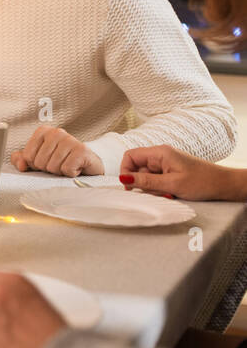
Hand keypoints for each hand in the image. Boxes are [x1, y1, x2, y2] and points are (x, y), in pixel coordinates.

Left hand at [11, 125, 102, 176]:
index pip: (27, 156)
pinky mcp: (82, 150)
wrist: (87, 164)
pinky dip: (70, 173)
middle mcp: (56, 132)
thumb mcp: (37, 160)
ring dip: (60, 172)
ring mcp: (70, 139)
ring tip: (67, 165)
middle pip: (40, 162)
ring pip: (53, 167)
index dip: (35, 164)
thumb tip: (20, 165)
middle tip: (59, 164)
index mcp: (42, 132)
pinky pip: (66, 169)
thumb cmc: (60, 161)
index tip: (46, 160)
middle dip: (48, 168)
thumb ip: (21, 160)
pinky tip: (76, 168)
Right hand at [120, 145, 243, 200]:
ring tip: (167, 194)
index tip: (129, 186)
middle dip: (141, 183)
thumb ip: (146, 181)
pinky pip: (156, 179)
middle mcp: (160, 156)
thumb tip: (123, 178)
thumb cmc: (202, 182)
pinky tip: (171, 193)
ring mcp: (166, 164)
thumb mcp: (171, 184)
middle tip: (153, 194)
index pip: (130, 156)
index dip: (125, 170)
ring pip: (146, 175)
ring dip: (152, 188)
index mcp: (159, 153)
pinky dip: (159, 188)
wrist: (224, 185)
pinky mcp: (170, 171)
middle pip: (137, 167)